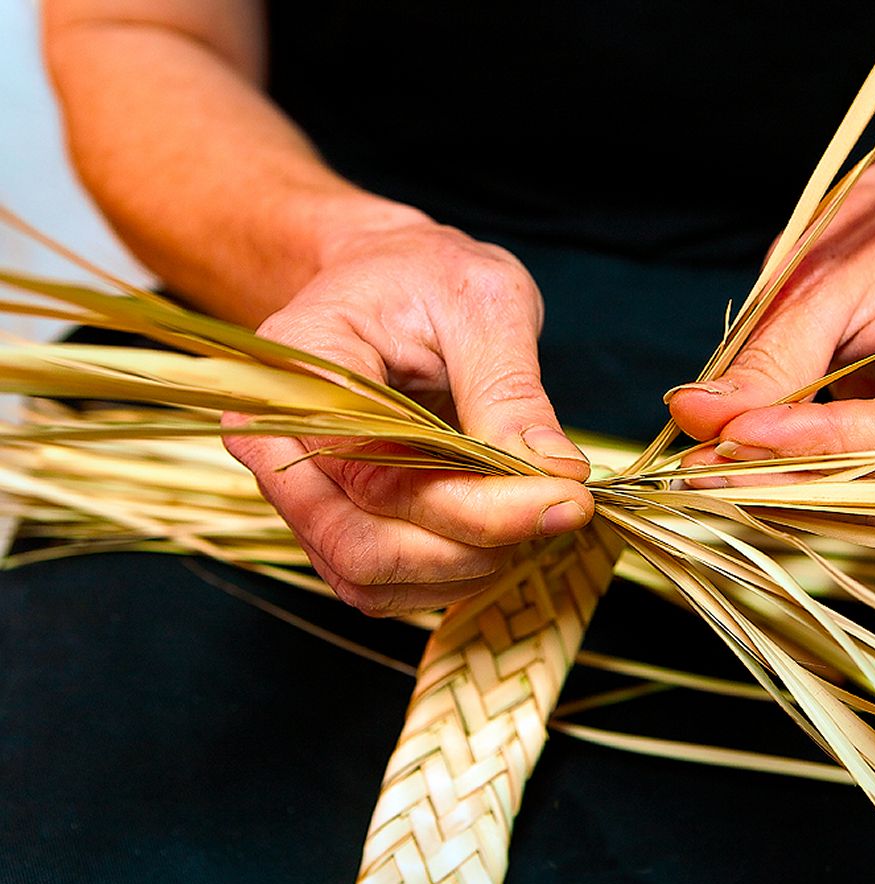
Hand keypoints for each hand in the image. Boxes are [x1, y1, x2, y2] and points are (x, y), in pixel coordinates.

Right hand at [224, 217, 593, 614]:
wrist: (385, 275)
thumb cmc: (424, 275)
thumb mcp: (483, 304)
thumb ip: (510, 391)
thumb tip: (555, 472)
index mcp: (294, 373)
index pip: (371, 472)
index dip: (472, 506)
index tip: (564, 499)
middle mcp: (273, 443)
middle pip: (360, 544)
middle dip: (470, 547)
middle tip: (560, 511)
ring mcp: (295, 491)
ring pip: (369, 577)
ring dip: (462, 567)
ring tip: (531, 512)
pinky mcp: (327, 520)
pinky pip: (378, 581)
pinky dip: (446, 573)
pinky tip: (497, 531)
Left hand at [668, 153, 874, 482]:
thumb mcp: (822, 276)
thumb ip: (770, 356)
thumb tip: (696, 417)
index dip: (824, 446)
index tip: (732, 438)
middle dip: (798, 482)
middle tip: (702, 468)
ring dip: (801, 497)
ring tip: (719, 470)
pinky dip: (818, 493)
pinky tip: (756, 474)